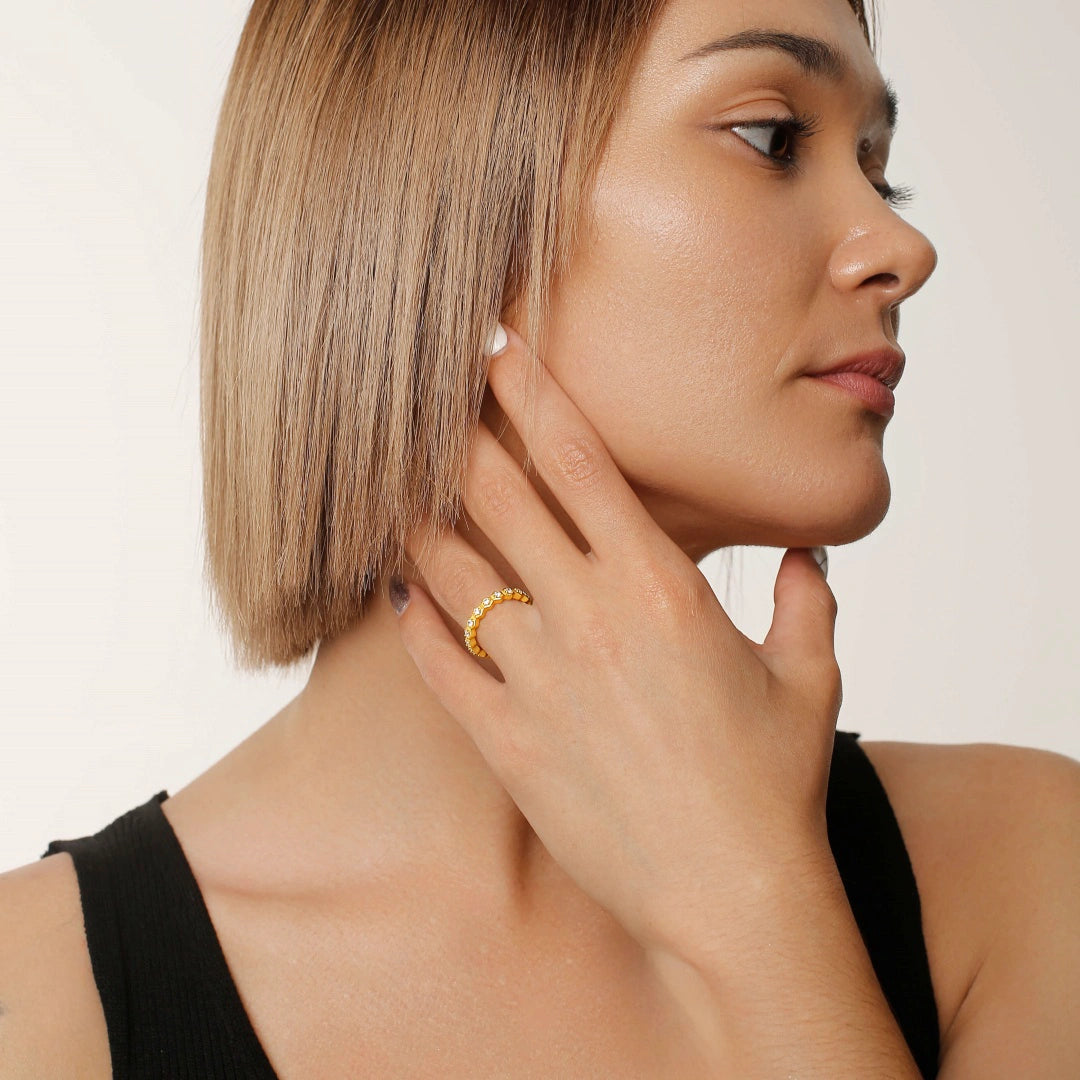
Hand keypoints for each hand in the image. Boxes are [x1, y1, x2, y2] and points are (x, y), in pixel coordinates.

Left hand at [393, 322, 842, 957]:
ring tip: (391, 481)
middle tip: (424, 395)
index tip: (496, 349)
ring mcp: (538, 680)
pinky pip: (437, 663)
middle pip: (498, 495)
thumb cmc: (774, 783)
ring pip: (451, 571)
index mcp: (660, 586)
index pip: (580, 459)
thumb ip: (806, 599)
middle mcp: (588, 617)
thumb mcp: (808, 677)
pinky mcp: (506, 742)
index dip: (531, 392)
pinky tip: (395, 586)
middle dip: (457, 432)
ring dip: (417, 518)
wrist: (732, 894)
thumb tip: (803, 555)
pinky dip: (411, 617)